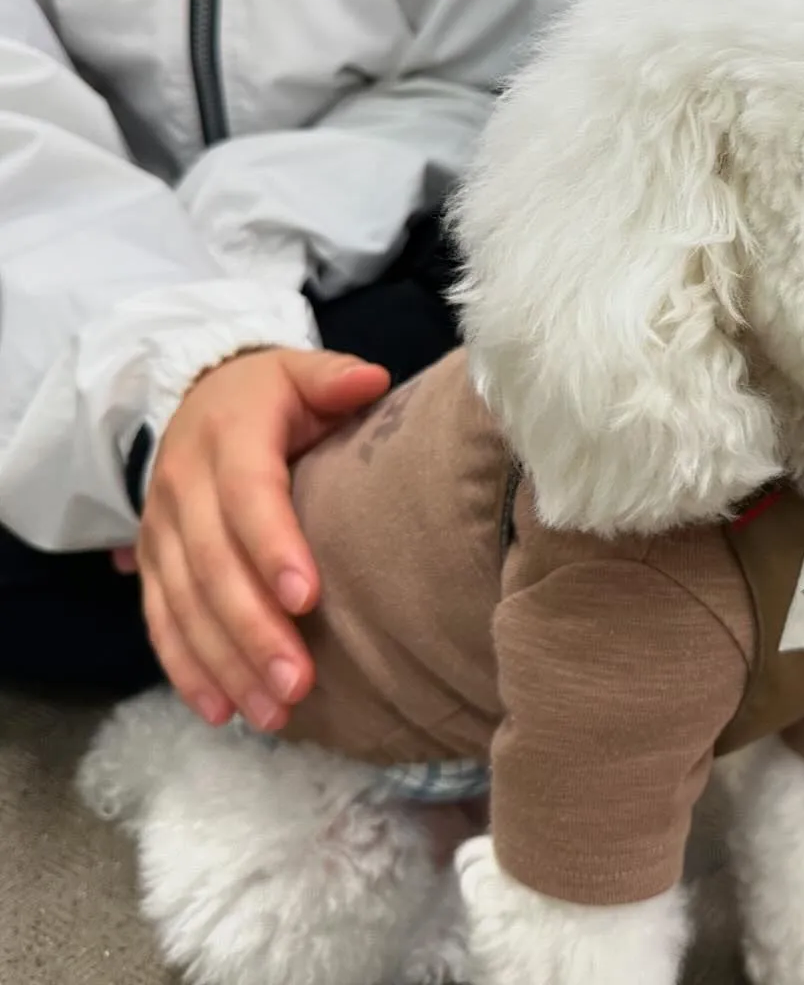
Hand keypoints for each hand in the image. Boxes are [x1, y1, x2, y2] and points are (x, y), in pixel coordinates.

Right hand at [138, 348, 389, 730]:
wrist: (195, 395)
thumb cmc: (269, 394)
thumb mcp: (298, 372)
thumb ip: (334, 378)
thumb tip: (371, 380)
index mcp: (228, 438)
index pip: (248, 498)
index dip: (273, 548)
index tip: (307, 598)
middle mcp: (183, 487)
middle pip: (213, 567)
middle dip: (253, 631)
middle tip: (298, 684)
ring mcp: (160, 529)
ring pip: (184, 606)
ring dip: (225, 663)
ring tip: (272, 712)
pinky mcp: (151, 562)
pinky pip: (160, 621)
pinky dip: (187, 668)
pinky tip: (221, 708)